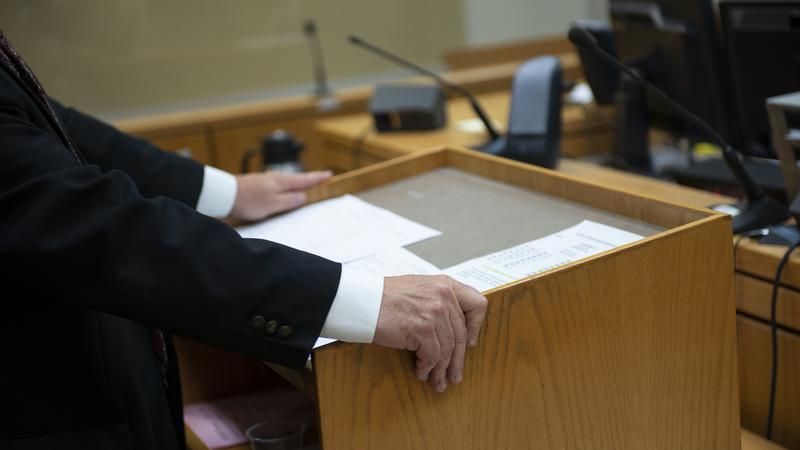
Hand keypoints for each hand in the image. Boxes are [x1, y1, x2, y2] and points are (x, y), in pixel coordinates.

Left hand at [230, 170, 331, 221]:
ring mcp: (265, 180)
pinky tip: (283, 192)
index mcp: (281, 182)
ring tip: (306, 186)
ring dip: (297, 184)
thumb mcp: (273, 205)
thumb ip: (289, 201)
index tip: (329, 175)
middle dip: (309, 179)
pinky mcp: (257, 185)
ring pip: (286, 182)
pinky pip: (277, 186)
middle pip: (296, 179)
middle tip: (321, 179)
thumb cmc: (248, 200)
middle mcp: (274, 178)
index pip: (305, 180)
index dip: (318, 178)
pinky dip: (285, 188)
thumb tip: (303, 197)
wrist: (223, 195)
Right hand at [373, 275, 487, 392]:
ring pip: (447, 349)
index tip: (469, 342)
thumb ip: (437, 301)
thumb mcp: (419, 289)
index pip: (477, 304)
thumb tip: (451, 328)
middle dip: (457, 360)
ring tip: (437, 381)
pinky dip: (427, 368)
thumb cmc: (384, 297)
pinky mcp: (422, 328)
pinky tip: (421, 373)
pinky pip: (432, 355)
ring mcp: (434, 312)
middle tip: (454, 375)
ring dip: (441, 369)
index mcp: (445, 284)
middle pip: (460, 335)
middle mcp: (443, 296)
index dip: (475, 326)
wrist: (362, 300)